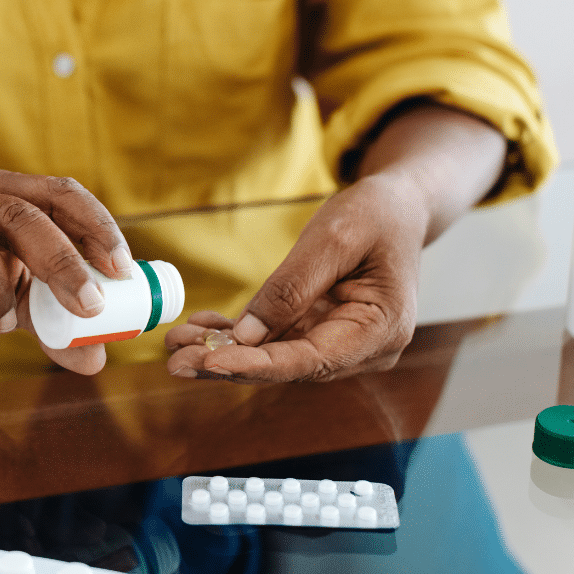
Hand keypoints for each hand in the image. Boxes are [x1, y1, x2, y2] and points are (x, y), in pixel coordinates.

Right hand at [0, 170, 132, 374]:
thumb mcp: (16, 306)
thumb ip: (55, 326)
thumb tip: (97, 359)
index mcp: (9, 197)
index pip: (61, 194)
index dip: (96, 226)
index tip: (121, 271)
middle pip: (20, 212)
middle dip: (60, 259)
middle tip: (87, 306)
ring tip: (1, 323)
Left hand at [164, 172, 428, 381]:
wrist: (398, 206)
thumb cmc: (376, 215)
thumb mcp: (334, 238)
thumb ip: (292, 288)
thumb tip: (248, 335)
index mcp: (381, 330)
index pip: (310, 360)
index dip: (257, 365)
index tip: (209, 363)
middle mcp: (364, 348)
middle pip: (289, 367)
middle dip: (229, 364)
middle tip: (175, 361)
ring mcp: (342, 343)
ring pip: (276, 357)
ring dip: (226, 351)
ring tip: (176, 343)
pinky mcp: (322, 331)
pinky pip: (276, 339)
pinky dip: (238, 335)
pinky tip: (201, 328)